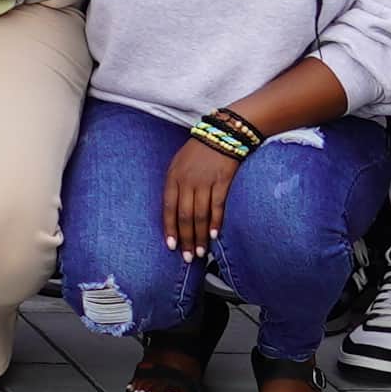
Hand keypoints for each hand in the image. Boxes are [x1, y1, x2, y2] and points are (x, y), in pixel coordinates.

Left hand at [160, 131, 235, 258]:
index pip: (168, 208)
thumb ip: (175, 186)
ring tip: (201, 252)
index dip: (170, 229)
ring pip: (200, 215)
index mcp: (173, 177)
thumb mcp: (178, 164)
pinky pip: (217, 206)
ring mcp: (205, 181)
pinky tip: (215, 236)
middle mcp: (187, 181)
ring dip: (201, 236)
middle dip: (186, 239)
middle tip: (188, 257)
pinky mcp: (222, 181)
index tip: (171, 246)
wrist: (222, 133)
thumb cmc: (198, 151)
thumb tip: (173, 212)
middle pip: (184, 215)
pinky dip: (216, 222)